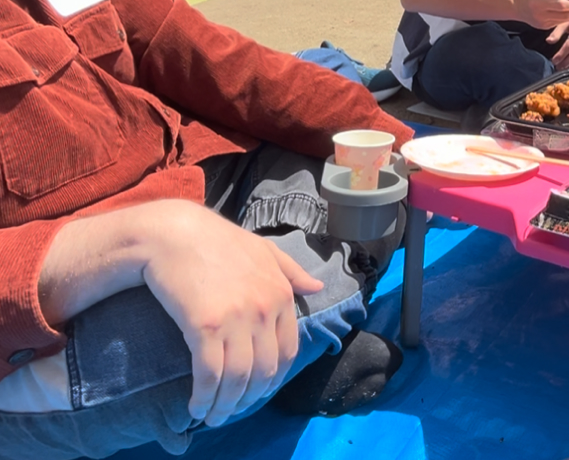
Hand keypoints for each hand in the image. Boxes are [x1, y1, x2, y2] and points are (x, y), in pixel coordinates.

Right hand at [140, 202, 322, 426]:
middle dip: (249, 399)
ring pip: (239, 378)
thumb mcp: (263, 250)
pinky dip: (204, 396)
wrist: (174, 232)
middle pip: (264, 370)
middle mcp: (264, 308)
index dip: (273, 379)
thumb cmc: (216, 240)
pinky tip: (195, 405)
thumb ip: (291, 271)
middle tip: (231, 412)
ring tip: (212, 415)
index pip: (288, 350)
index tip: (257, 392)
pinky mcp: (205, 325)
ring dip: (225, 405)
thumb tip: (316, 288)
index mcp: (281, 293)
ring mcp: (237, 317)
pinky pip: (210, 373)